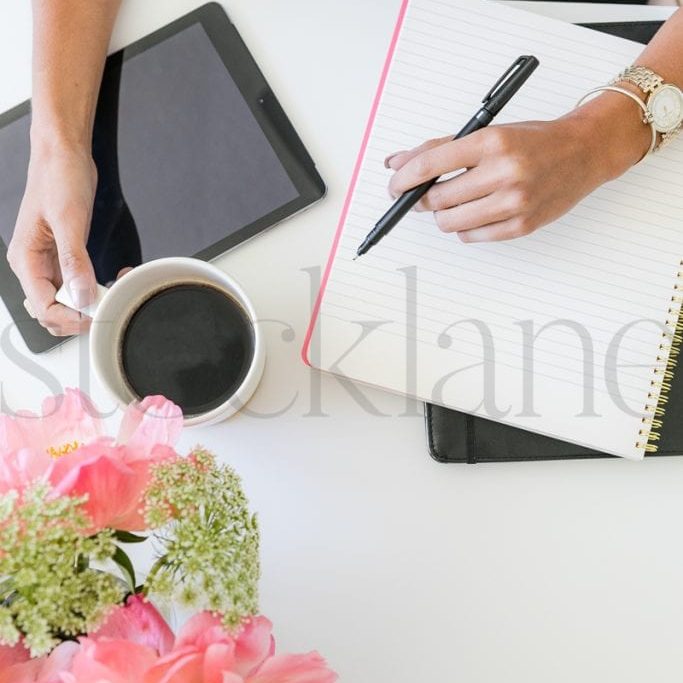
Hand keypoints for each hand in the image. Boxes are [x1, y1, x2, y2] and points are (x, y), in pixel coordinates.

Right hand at [7, 141, 97, 335]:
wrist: (64, 157)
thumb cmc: (58, 179)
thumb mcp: (69, 220)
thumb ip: (74, 261)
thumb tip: (80, 295)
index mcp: (25, 259)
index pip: (42, 307)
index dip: (69, 318)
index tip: (95, 315)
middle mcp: (34, 265)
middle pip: (52, 311)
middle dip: (78, 315)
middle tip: (107, 306)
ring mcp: (49, 262)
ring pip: (65, 301)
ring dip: (88, 304)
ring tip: (112, 293)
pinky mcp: (65, 257)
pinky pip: (77, 285)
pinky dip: (94, 289)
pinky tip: (111, 282)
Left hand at [386, 94, 650, 242]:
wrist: (584, 151)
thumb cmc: (533, 141)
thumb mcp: (487, 132)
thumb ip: (440, 148)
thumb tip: (397, 163)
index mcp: (492, 142)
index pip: (431, 164)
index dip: (404, 179)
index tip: (395, 186)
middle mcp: (504, 171)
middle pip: (437, 199)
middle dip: (422, 200)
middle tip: (424, 196)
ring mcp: (515, 201)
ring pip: (450, 222)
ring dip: (443, 216)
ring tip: (451, 204)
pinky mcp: (522, 225)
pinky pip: (472, 236)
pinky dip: (464, 228)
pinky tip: (473, 214)